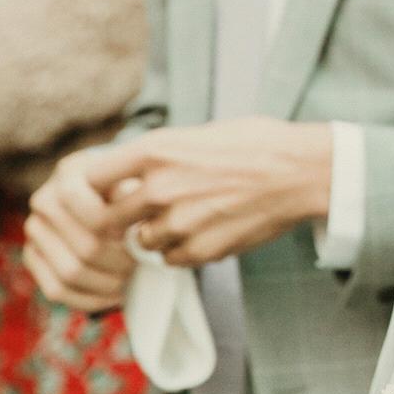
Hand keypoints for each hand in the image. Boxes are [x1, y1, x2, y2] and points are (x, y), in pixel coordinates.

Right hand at [25, 147, 138, 310]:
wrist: (112, 195)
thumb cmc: (133, 188)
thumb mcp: (139, 179)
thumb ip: (137, 195)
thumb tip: (138, 226)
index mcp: (69, 173)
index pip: (88, 209)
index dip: (114, 226)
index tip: (141, 235)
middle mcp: (44, 200)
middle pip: (84, 247)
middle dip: (119, 262)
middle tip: (140, 264)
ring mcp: (35, 230)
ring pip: (70, 273)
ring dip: (107, 283)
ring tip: (130, 278)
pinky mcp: (33, 257)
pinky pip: (57, 290)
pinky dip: (89, 299)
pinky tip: (115, 295)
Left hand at [92, 118, 333, 267]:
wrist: (303, 171)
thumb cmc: (258, 144)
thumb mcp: (200, 134)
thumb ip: (161, 155)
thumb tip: (131, 172)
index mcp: (156, 150)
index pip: (89, 179)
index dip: (96, 189)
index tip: (108, 193)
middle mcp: (159, 187)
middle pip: (109, 218)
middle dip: (124, 219)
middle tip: (145, 214)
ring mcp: (178, 222)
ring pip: (142, 242)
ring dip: (156, 236)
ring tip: (187, 220)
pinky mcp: (200, 250)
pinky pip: (171, 260)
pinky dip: (183, 251)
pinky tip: (207, 231)